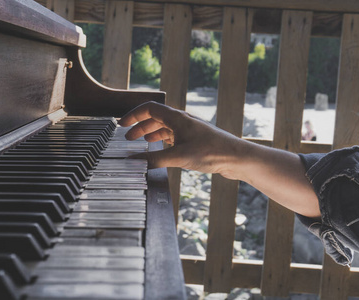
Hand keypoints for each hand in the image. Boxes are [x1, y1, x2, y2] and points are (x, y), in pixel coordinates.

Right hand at [119, 101, 319, 217]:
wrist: (237, 158)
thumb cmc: (212, 152)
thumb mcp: (179, 157)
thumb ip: (154, 159)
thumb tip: (134, 161)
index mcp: (177, 118)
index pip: (149, 109)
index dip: (133, 115)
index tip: (121, 125)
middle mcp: (182, 121)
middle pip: (155, 118)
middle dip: (139, 126)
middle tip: (127, 138)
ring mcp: (189, 130)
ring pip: (164, 128)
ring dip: (150, 134)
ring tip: (139, 144)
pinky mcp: (194, 141)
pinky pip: (173, 137)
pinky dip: (161, 142)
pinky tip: (158, 150)